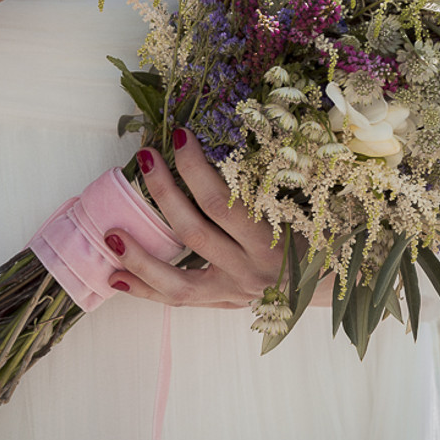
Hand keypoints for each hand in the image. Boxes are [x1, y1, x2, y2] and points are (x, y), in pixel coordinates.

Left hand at [105, 128, 326, 309]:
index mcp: (272, 241)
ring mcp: (233, 291)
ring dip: (140, 255)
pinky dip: (144, 288)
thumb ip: (263, 184)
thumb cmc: (313, 232)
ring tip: (110, 232)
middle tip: (145, 158)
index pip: (223, 203)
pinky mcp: (221, 302)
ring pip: (177, 280)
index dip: (196, 169)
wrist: (329, 281)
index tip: (181, 137)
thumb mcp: (298, 205)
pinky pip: (176, 299)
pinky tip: (114, 275)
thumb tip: (215, 137)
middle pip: (194, 232)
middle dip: (163, 193)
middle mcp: (251, 270)